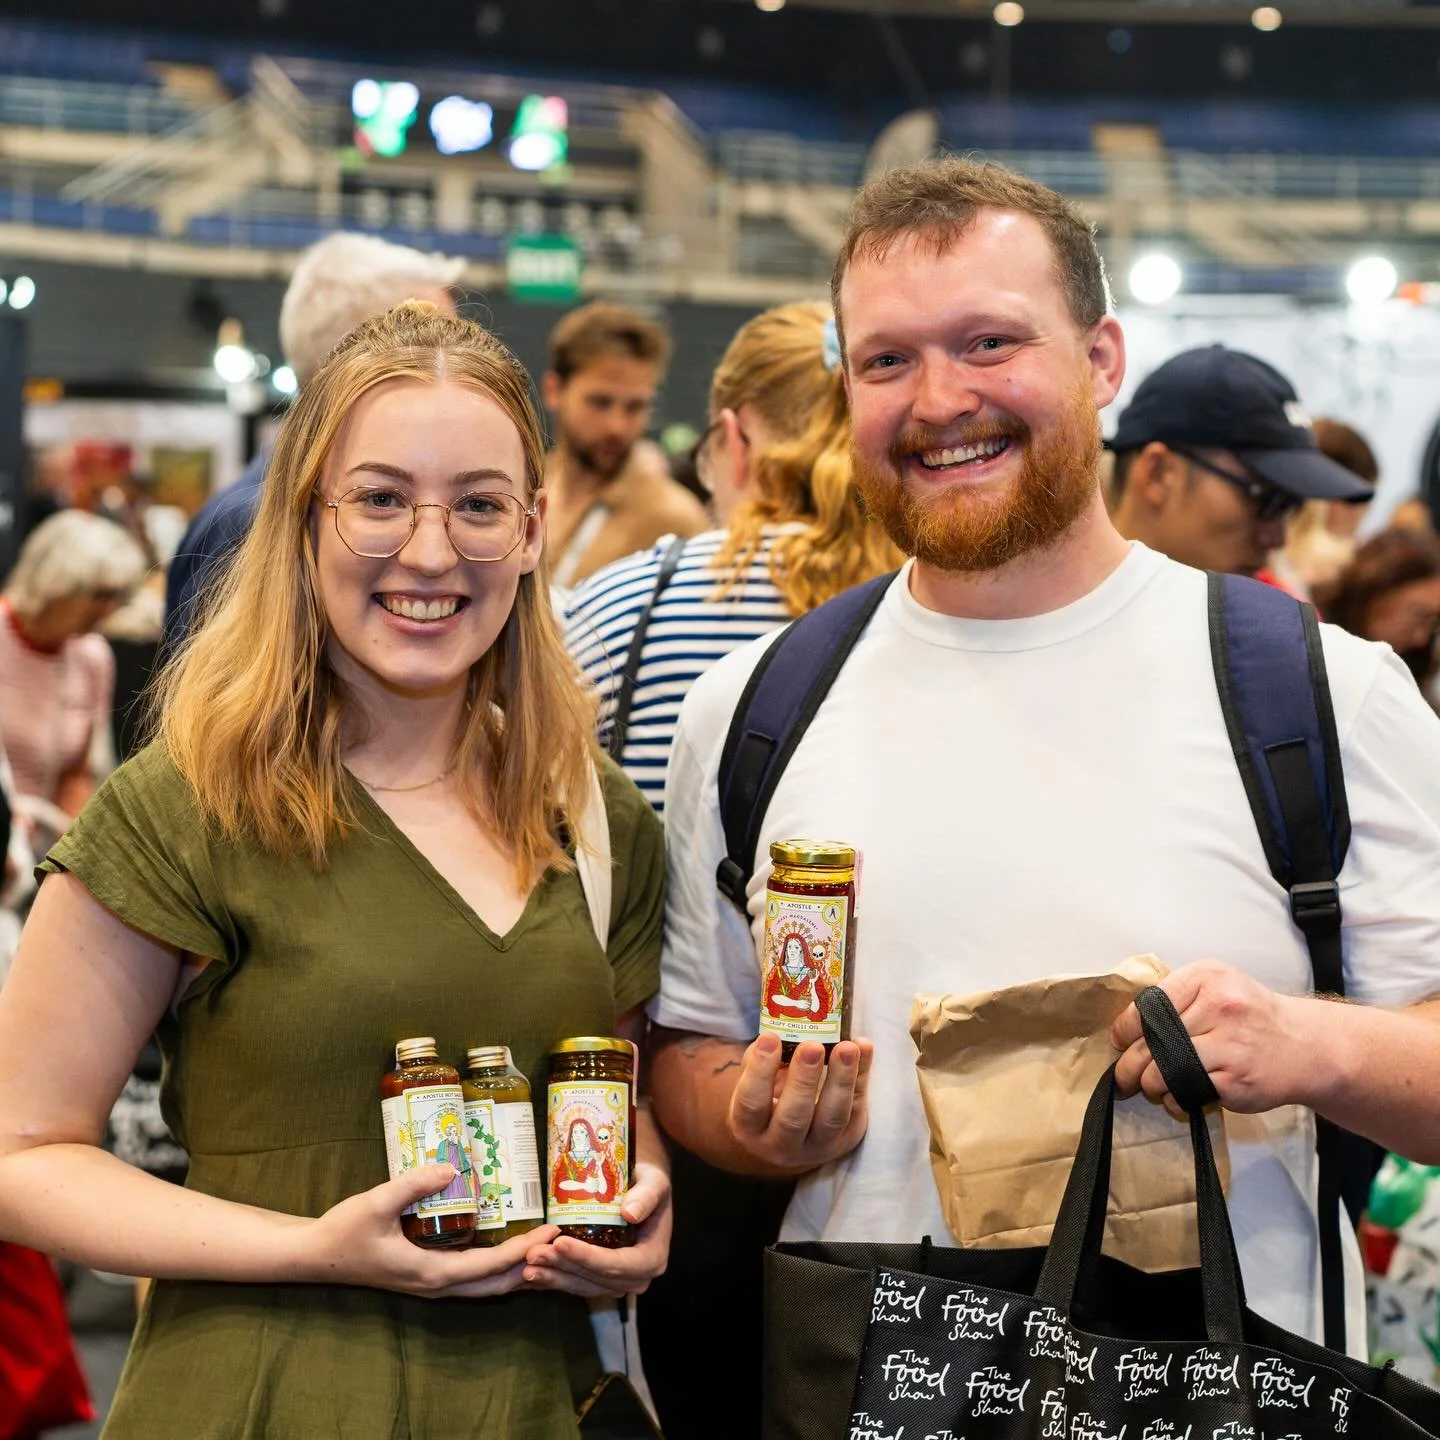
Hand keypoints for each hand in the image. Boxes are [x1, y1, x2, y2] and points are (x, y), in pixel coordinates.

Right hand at [303, 1164, 560, 1298]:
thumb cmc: (344, 1231)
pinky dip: (497, 1267)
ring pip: (485, 1285)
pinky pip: (472, 1278)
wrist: (316, 1256)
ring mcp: (431, 1285)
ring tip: (544, 1245)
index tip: (550, 1233)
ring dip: (516, 1268)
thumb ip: (412, 1184)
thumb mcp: (376, 1202)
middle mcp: (436, 1286)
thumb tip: (451, 1167)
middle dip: (531, 1263)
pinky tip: (509, 1247)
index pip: (490, 1266)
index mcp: (430, 1273)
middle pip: (496, 1283)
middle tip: (559, 1238)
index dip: (523, 1250)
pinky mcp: (426, 1276)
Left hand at [522, 1159, 671, 1297]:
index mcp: (652, 1258)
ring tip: (527, 1265)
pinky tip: (532, 1272)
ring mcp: (618, 1281)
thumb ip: (647, 1195)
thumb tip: (630, 1213)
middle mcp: (637, 1277)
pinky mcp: (601, 1280)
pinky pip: (577, 1284)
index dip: (588, 1257)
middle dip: (563, 1267)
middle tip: (533, 1253)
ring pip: (583, 1286)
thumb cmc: (649, 1183)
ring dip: (554, 1277)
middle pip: (596, 1278)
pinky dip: (554, 1279)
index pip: (618, 1264)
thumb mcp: (655, 1182)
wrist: (642, 1189)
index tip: (561, 1242)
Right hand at [727, 1032, 872, 1172]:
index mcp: (750, 1128)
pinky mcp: (847, 1139)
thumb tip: (780, 1029)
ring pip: (832, 1118)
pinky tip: (864, 1047)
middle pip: (794, 1118)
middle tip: (813, 1046)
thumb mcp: (752, 1083)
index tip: (770, 1038)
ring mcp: (818, 1147)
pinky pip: (856, 1108)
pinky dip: (862, 1076)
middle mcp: (781, 1145)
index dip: (761, 1071)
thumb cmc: (764, 1100)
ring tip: (848, 1047)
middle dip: (804, 1080)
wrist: (785, 1141)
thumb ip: (760, 1060)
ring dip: (842, 1079)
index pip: (752, 1103)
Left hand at [1111, 961, 1310, 1119]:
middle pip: (1152, 1041)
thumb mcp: (1217, 985)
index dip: (1126, 1029)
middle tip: (1122, 1077)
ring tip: (1150, 1087)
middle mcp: (1219, 1007)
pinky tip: (1177, 1098)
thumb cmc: (1252, 1015)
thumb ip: (1178, 997)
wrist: (1305, 1046)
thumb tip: (1128, 1024)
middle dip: (1128, 1065)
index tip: (1119, 1041)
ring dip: (1149, 1085)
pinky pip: (1186, 1093)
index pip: (1149, 1006)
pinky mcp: (1235, 1080)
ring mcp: (1229, 1045)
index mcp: (1207, 978)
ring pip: (1163, 1070)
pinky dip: (1174, 1100)